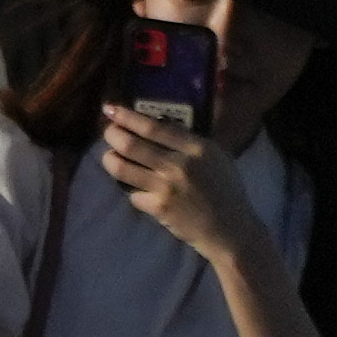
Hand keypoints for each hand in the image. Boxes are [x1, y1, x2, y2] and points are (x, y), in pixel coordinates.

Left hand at [103, 100, 243, 261]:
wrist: (229, 228)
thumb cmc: (225, 190)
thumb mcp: (216, 157)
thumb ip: (189, 142)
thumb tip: (157, 125)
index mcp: (197, 148)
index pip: (155, 127)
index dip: (128, 116)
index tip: (111, 108)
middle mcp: (180, 164)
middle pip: (131, 144)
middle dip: (112, 135)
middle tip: (107, 131)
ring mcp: (166, 187)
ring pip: (122, 168)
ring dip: (109, 159)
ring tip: (109, 156)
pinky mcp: (158, 207)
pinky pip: (132, 193)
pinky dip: (130, 189)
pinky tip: (134, 187)